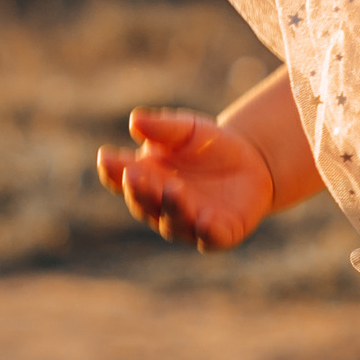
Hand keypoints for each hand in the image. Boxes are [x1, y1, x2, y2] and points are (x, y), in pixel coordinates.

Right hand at [95, 106, 276, 251]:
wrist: (252, 161)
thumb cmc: (208, 146)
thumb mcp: (187, 129)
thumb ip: (163, 128)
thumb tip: (135, 121)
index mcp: (146, 180)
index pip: (121, 179)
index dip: (113, 171)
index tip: (106, 157)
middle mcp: (161, 207)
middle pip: (144, 204)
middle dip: (139, 190)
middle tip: (134, 174)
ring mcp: (189, 224)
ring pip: (174, 223)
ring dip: (172, 207)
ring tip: (173, 188)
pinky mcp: (220, 234)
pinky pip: (211, 238)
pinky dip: (207, 231)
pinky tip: (205, 219)